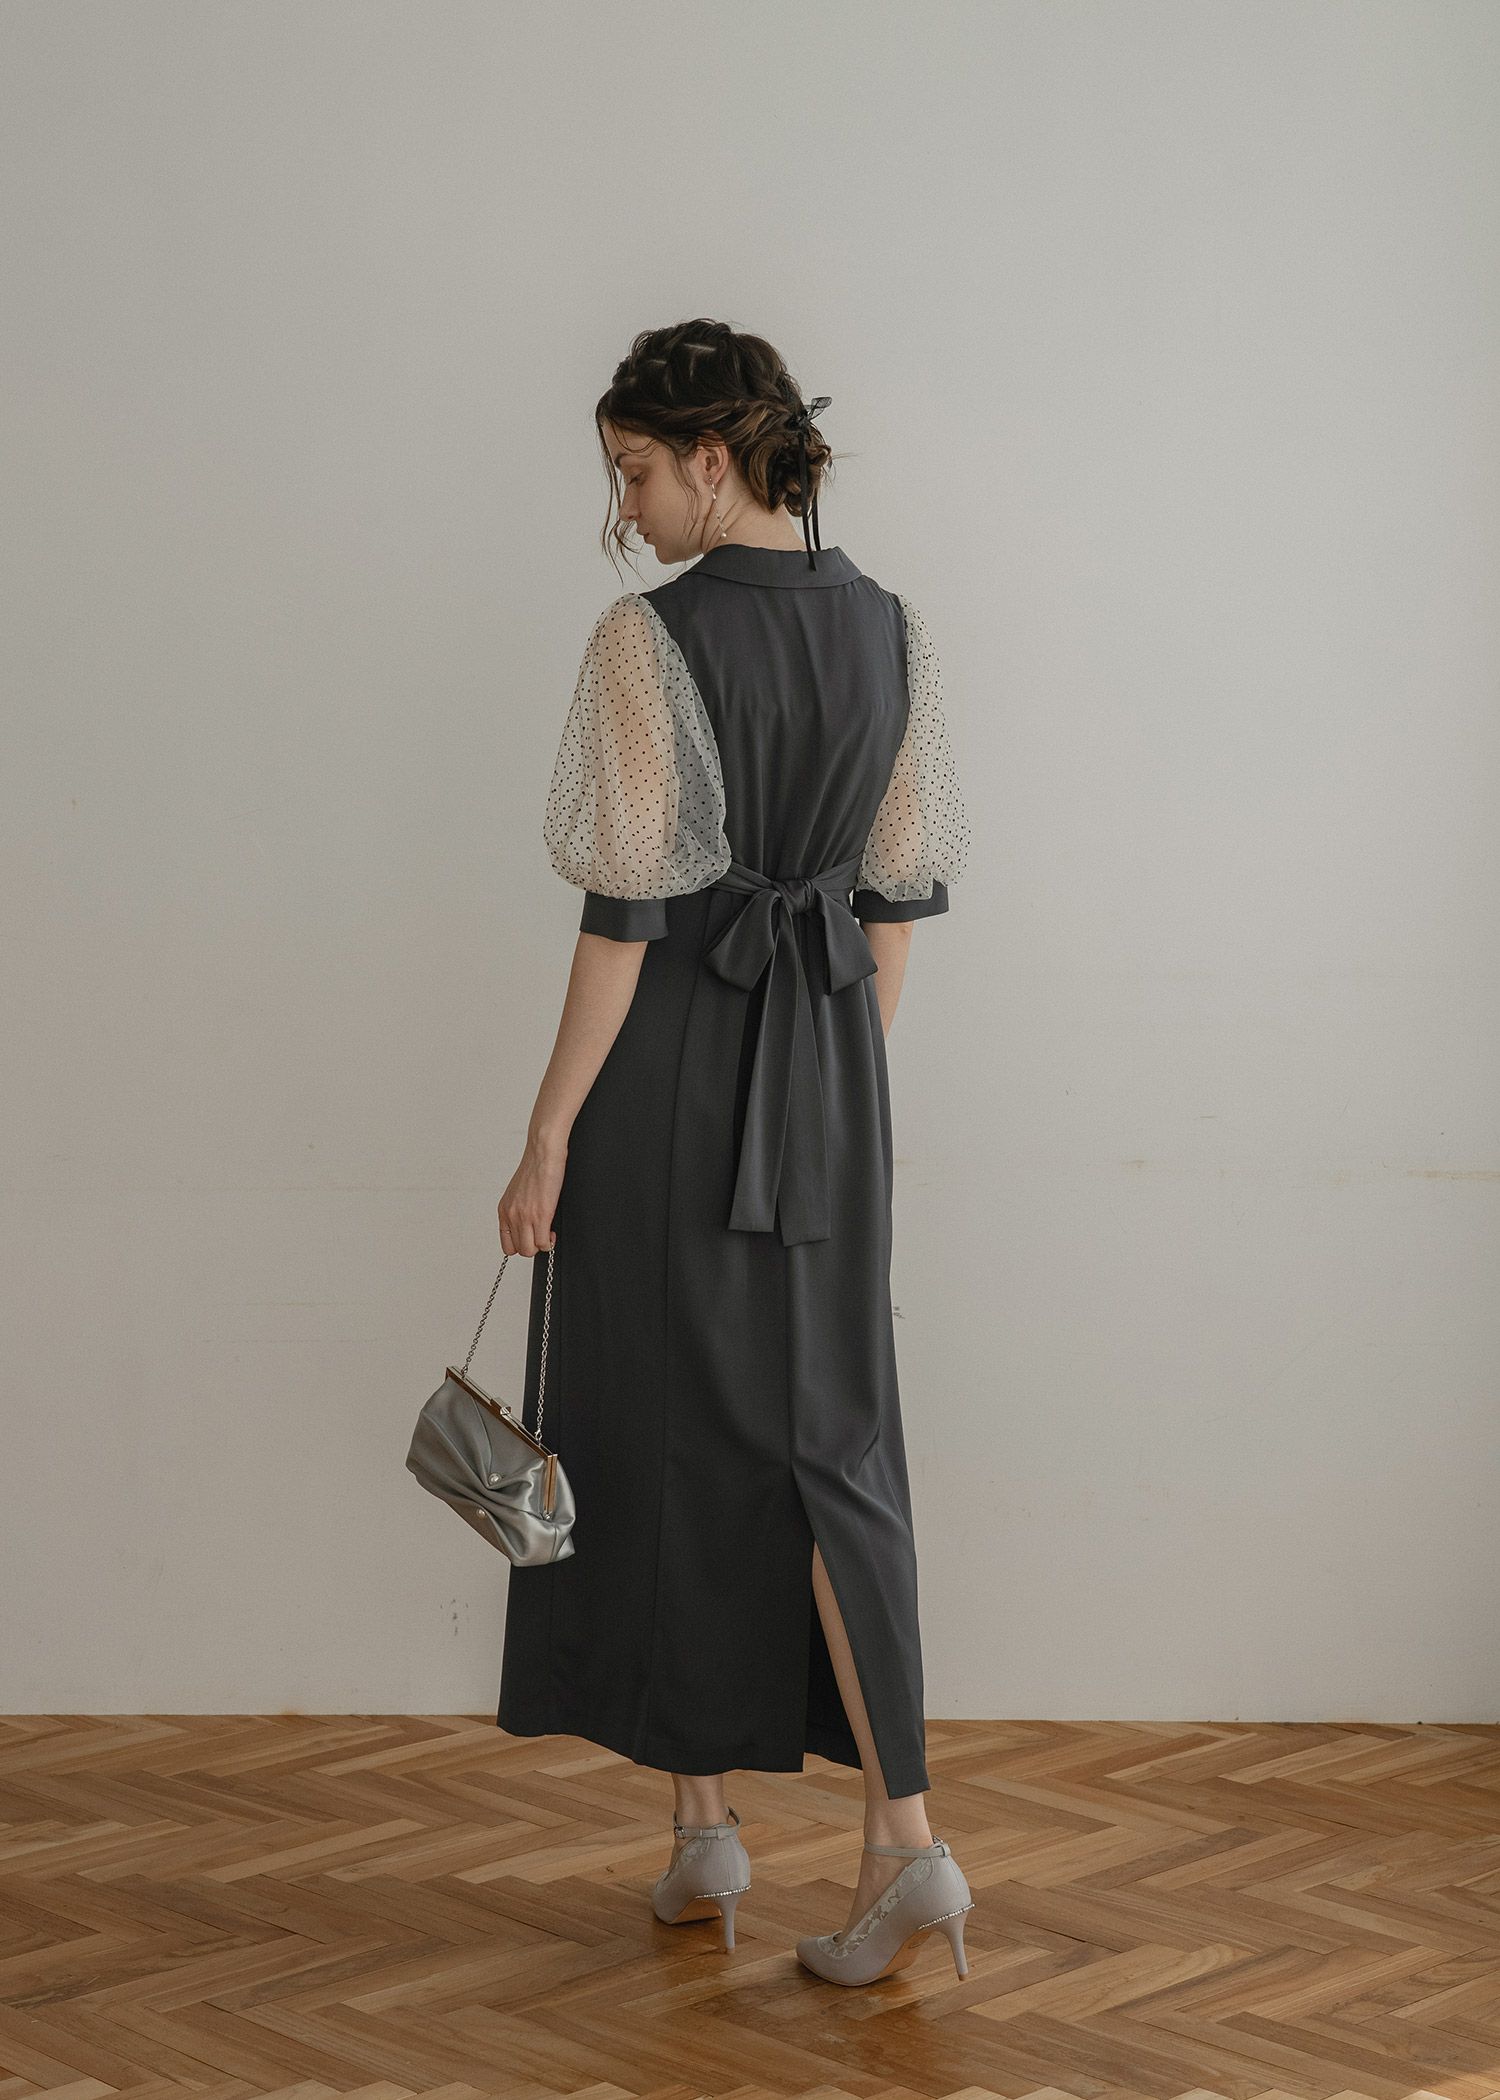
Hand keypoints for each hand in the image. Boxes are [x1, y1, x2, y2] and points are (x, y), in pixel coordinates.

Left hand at [497, 1133, 565, 1257]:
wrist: (543, 1152)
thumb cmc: (535, 1168)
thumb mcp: (518, 1192)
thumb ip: (518, 1210)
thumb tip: (527, 1226)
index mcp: (504, 1210)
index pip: (507, 1245)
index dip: (521, 1244)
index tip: (531, 1237)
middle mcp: (511, 1215)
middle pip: (520, 1250)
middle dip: (533, 1246)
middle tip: (543, 1234)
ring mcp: (525, 1216)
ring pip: (530, 1249)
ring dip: (542, 1245)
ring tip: (549, 1232)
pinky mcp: (541, 1214)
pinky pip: (544, 1242)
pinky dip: (551, 1241)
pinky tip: (553, 1230)